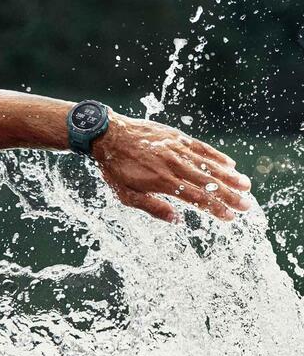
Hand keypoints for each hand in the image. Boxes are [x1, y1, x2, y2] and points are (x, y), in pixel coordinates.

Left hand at [90, 113, 252, 222]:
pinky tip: (230, 163)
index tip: (230, 217)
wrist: (108, 135)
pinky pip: (201, 147)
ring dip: (229, 176)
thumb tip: (176, 220)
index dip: (214, 208)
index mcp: (161, 182)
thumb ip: (152, 207)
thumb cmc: (115, 169)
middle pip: (207, 182)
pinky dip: (216, 156)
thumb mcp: (126, 195)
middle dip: (229, 195)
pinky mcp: (176, 137)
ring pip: (208, 164)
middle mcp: (173, 164)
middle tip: (247, 205)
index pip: (195, 197)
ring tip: (246, 186)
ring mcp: (176, 149)